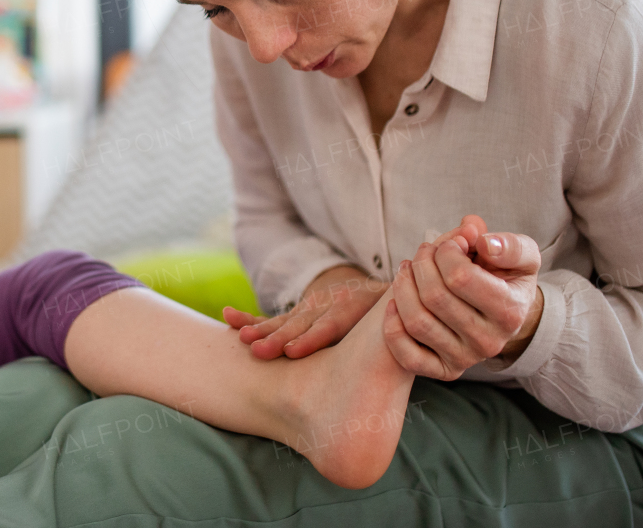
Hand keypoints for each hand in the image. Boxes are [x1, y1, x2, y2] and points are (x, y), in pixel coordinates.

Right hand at [224, 264, 388, 359]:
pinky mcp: (298, 312)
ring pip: (284, 320)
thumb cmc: (394, 317)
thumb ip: (401, 333)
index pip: (331, 325)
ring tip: (241, 339)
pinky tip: (227, 317)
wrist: (383, 287)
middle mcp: (329, 305)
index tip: (293, 352)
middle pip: (301, 323)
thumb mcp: (401, 317)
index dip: (312, 338)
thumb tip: (415, 355)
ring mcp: (310, 307)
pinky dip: (249, 318)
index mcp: (356, 309)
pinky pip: (271, 317)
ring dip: (261, 330)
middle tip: (257, 350)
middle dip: (278, 338)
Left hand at [384, 214, 542, 379]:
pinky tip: (395, 302)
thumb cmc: (505, 276)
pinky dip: (393, 327)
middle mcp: (489, 341)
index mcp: (510, 311)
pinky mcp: (444, 370)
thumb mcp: (519, 255)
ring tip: (407, 269)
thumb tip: (476, 235)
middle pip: (434, 297)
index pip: (460, 277)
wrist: (504, 312)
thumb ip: (506, 244)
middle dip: (421, 264)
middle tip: (423, 251)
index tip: (448, 243)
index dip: (445, 251)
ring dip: (402, 287)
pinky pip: (408, 356)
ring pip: (417, 322)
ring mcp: (466, 358)